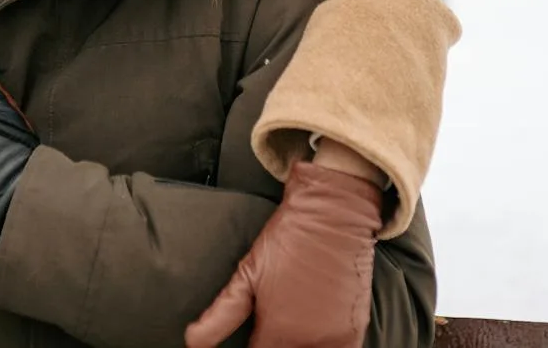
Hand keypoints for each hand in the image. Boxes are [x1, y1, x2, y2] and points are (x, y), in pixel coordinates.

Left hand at [184, 161, 384, 347]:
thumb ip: (220, 315)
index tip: (253, 339)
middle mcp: (306, 341)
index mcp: (275, 332)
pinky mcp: (355, 330)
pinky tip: (315, 333)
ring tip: (292, 328)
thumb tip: (192, 342)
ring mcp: (334, 338)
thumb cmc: (287, 239)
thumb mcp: (247, 273)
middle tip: (272, 329)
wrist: (332, 213)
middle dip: (275, 346)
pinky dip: (325, 347)